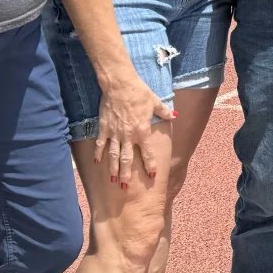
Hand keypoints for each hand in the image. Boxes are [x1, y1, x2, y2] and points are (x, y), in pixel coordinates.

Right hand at [94, 70, 172, 187]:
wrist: (119, 85)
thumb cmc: (139, 93)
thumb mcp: (155, 102)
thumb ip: (164, 112)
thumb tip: (174, 115)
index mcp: (142, 131)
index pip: (147, 152)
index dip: (150, 164)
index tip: (152, 175)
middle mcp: (128, 135)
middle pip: (127, 159)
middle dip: (127, 174)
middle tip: (126, 187)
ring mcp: (115, 133)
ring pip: (113, 155)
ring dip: (113, 169)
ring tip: (113, 180)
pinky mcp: (104, 128)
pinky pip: (101, 144)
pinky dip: (99, 154)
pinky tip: (98, 163)